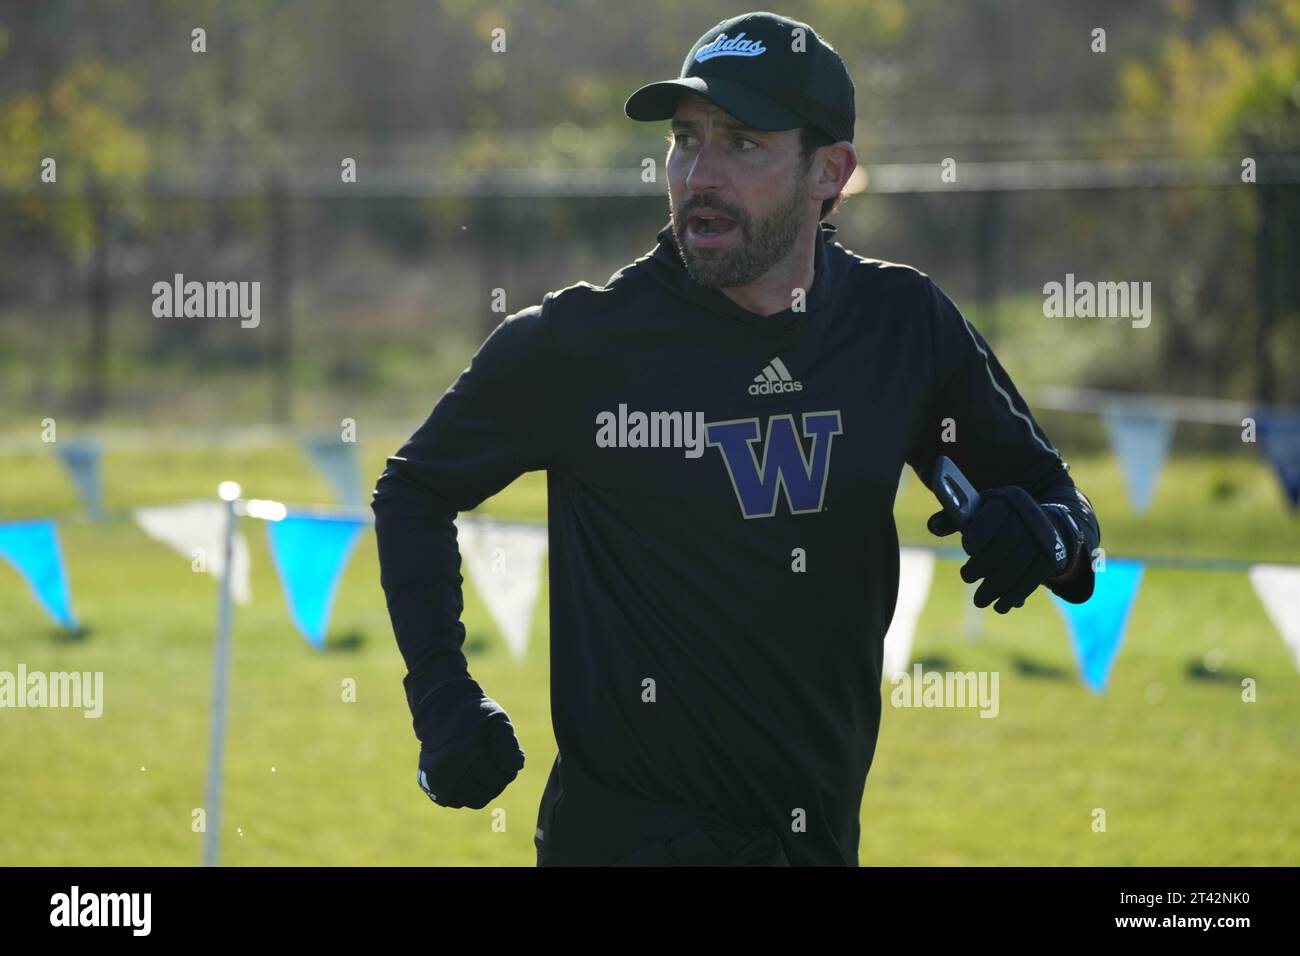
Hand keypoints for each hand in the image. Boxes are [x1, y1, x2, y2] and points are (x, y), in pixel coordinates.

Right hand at [411, 675, 524, 808]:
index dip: (508, 770)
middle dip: (497, 781)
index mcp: (465, 754)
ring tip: (483, 769)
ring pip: (473, 800)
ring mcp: (437, 780)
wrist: (440, 709)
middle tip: (496, 764)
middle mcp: (448, 771)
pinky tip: (468, 774)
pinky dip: (465, 792)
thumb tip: (516, 767)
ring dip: (483, 789)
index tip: (506, 758)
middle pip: (487, 793)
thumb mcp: (497, 720)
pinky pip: (456, 801)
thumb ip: (509, 745)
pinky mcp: (430, 785)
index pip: (498, 779)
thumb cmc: (472, 713)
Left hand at [927, 485, 1068, 613]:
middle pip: (1007, 543)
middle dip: (984, 564)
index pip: (996, 515)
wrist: (1042, 526)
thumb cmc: (997, 519)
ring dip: (997, 587)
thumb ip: (953, 518)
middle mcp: (1030, 516)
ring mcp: (1044, 539)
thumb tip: (933, 528)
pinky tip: (1001, 606)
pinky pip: (1032, 580)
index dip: (982, 531)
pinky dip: (1014, 595)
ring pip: (1019, 566)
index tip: (968, 547)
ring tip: (979, 600)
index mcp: (1009, 499)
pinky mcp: (1050, 560)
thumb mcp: (978, 511)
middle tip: (967, 577)